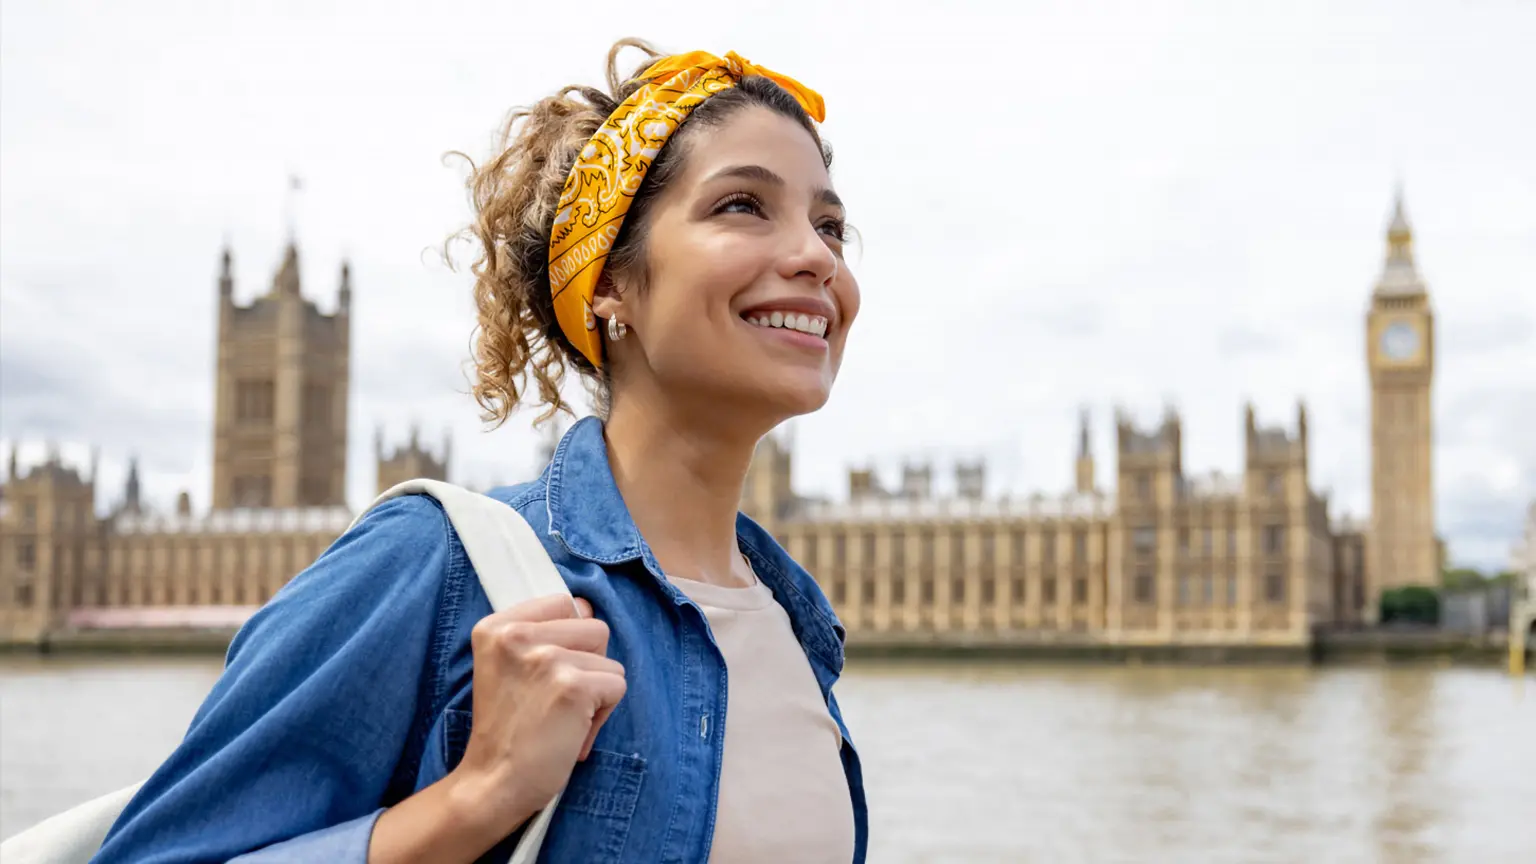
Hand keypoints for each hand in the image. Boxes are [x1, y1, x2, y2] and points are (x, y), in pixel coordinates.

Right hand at [452, 595, 626, 833]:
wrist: (494, 783)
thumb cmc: (508, 731)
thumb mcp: (508, 667)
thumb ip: (542, 633)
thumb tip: (586, 605)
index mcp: (496, 627)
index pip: (563, 602)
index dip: (569, 638)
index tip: (549, 672)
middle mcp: (516, 635)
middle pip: (593, 628)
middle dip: (588, 665)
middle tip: (558, 700)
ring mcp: (545, 659)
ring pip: (609, 660)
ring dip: (597, 691)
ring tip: (565, 717)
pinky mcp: (572, 686)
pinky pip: (617, 686)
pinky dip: (604, 715)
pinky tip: (573, 732)